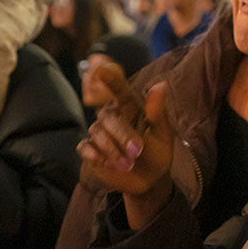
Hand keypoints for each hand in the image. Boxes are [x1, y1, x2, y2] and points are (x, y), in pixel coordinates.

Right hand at [78, 62, 174, 228]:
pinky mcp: (92, 152)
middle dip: (122, 134)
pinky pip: (85, 147)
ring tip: (128, 163)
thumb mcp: (162, 133)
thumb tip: (161, 84)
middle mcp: (112, 117)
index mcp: (130, 108)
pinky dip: (94, 154)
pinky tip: (107, 163)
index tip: (100, 69)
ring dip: (112, 149)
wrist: (150, 180)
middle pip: (107, 117)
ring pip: (97, 133)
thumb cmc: (158, 151)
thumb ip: (157, 110)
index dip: (110, 78)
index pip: (119, 89)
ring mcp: (100, 134)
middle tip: (137, 151)